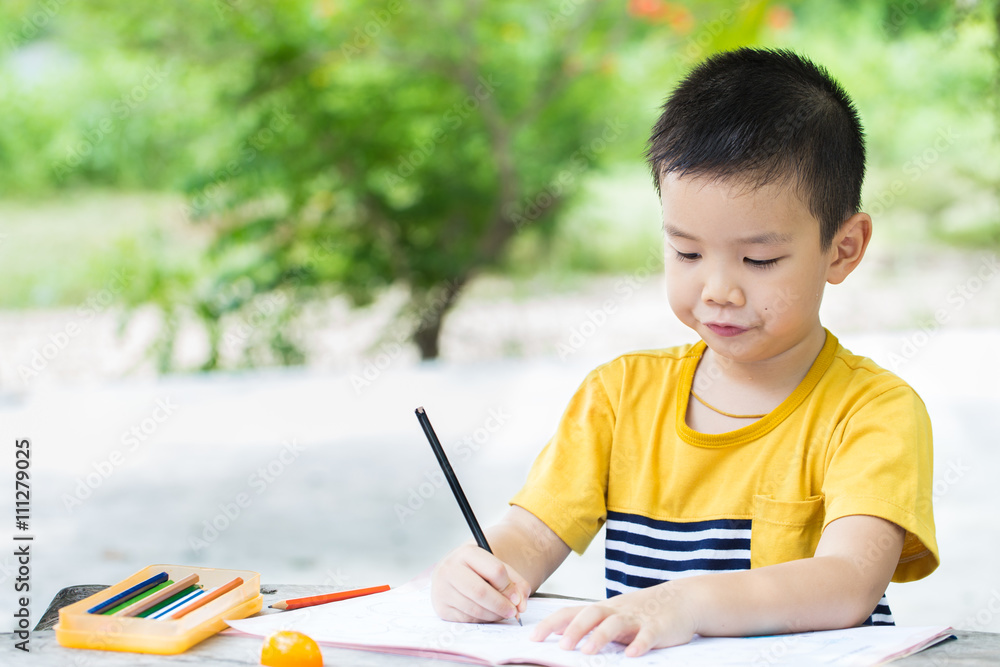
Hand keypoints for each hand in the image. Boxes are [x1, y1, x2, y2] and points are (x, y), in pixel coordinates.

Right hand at [431, 543, 531, 622]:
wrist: (452, 575)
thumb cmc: (478, 571)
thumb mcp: (497, 568)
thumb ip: (516, 583)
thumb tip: (521, 605)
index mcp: (467, 553)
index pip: (495, 571)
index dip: (509, 587)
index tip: (516, 597)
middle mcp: (450, 569)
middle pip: (481, 592)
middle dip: (501, 605)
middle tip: (513, 611)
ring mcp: (442, 589)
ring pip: (475, 609)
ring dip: (494, 615)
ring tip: (502, 613)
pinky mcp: (441, 607)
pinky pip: (468, 619)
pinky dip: (482, 620)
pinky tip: (487, 613)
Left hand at [530, 584, 696, 656]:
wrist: (682, 599)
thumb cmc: (642, 611)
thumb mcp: (613, 614)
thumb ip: (589, 623)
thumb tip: (558, 633)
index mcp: (602, 609)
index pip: (570, 613)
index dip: (550, 624)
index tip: (532, 638)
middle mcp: (616, 611)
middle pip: (590, 615)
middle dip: (574, 630)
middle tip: (560, 647)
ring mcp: (637, 618)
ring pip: (615, 624)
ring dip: (600, 637)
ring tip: (588, 652)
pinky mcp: (657, 627)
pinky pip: (647, 635)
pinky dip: (639, 644)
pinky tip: (632, 655)